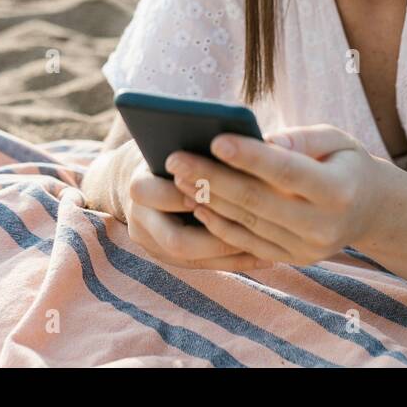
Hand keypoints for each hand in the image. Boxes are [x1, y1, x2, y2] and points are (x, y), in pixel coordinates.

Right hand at [93, 139, 274, 272]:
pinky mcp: (164, 256)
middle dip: (218, 238)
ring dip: (230, 256)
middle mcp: (139, 219)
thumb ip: (208, 144)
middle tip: (258, 233)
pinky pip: (201, 266)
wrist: (136, 174)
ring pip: (192, 260)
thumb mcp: (179, 140)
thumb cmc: (170, 148)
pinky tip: (263, 257)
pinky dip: (231, 262)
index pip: (165, 196)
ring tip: (269, 250)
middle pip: (176, 241)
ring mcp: (149, 242)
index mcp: (140, 184)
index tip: (237, 195)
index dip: (202, 198)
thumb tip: (268, 144)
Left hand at [165, 125, 381, 265]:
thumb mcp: (336, 139)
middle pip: (258, 200)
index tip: (216, 139)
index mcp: (339, 191)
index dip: (251, 157)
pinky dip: (218, 223)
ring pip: (247, 223)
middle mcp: (323, 226)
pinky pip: (247, 242)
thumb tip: (263, 139)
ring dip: (208, 200)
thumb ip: (300, 138)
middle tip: (175, 158)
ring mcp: (306, 248)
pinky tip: (196, 202)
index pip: (287, 172)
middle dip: (212, 178)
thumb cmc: (345, 163)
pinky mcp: (291, 258)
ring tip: (178, 177)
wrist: (371, 211)